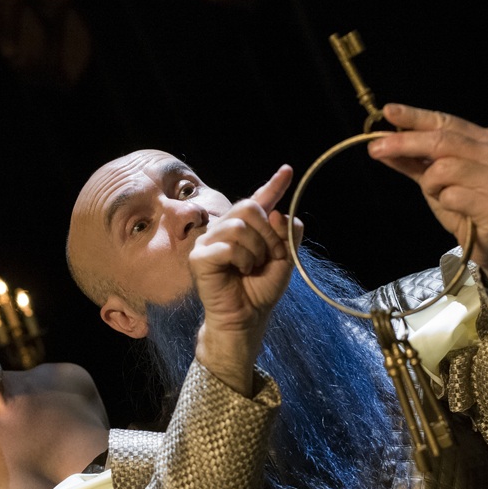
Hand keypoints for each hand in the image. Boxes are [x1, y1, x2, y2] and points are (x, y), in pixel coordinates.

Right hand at [191, 165, 302, 394]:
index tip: (288, 170)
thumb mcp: (285, 260)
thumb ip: (287, 234)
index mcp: (245, 228)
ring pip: (239, 226)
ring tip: (253, 267)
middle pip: (249, 206)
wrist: (247, 318)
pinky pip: (228, 245)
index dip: (274, 184)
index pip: (260, 200)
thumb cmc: (260, 290)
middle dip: (268, 233)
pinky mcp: (199, 257)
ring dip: (256, 249)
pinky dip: (242, 259)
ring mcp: (208, 241)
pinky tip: (240, 272)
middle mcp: (224, 229)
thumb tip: (279, 212)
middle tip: (270, 256)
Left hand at [367, 103, 487, 288]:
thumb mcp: (434, 183)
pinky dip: (445, 203)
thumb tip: (381, 147)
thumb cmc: (465, 208)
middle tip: (374, 149)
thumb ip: (412, 163)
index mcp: (479, 140)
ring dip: (430, 184)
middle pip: (440, 140)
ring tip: (440, 195)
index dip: (415, 116)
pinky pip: (452, 196)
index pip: (444, 121)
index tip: (388, 111)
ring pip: (444, 168)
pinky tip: (457, 208)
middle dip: (404, 143)